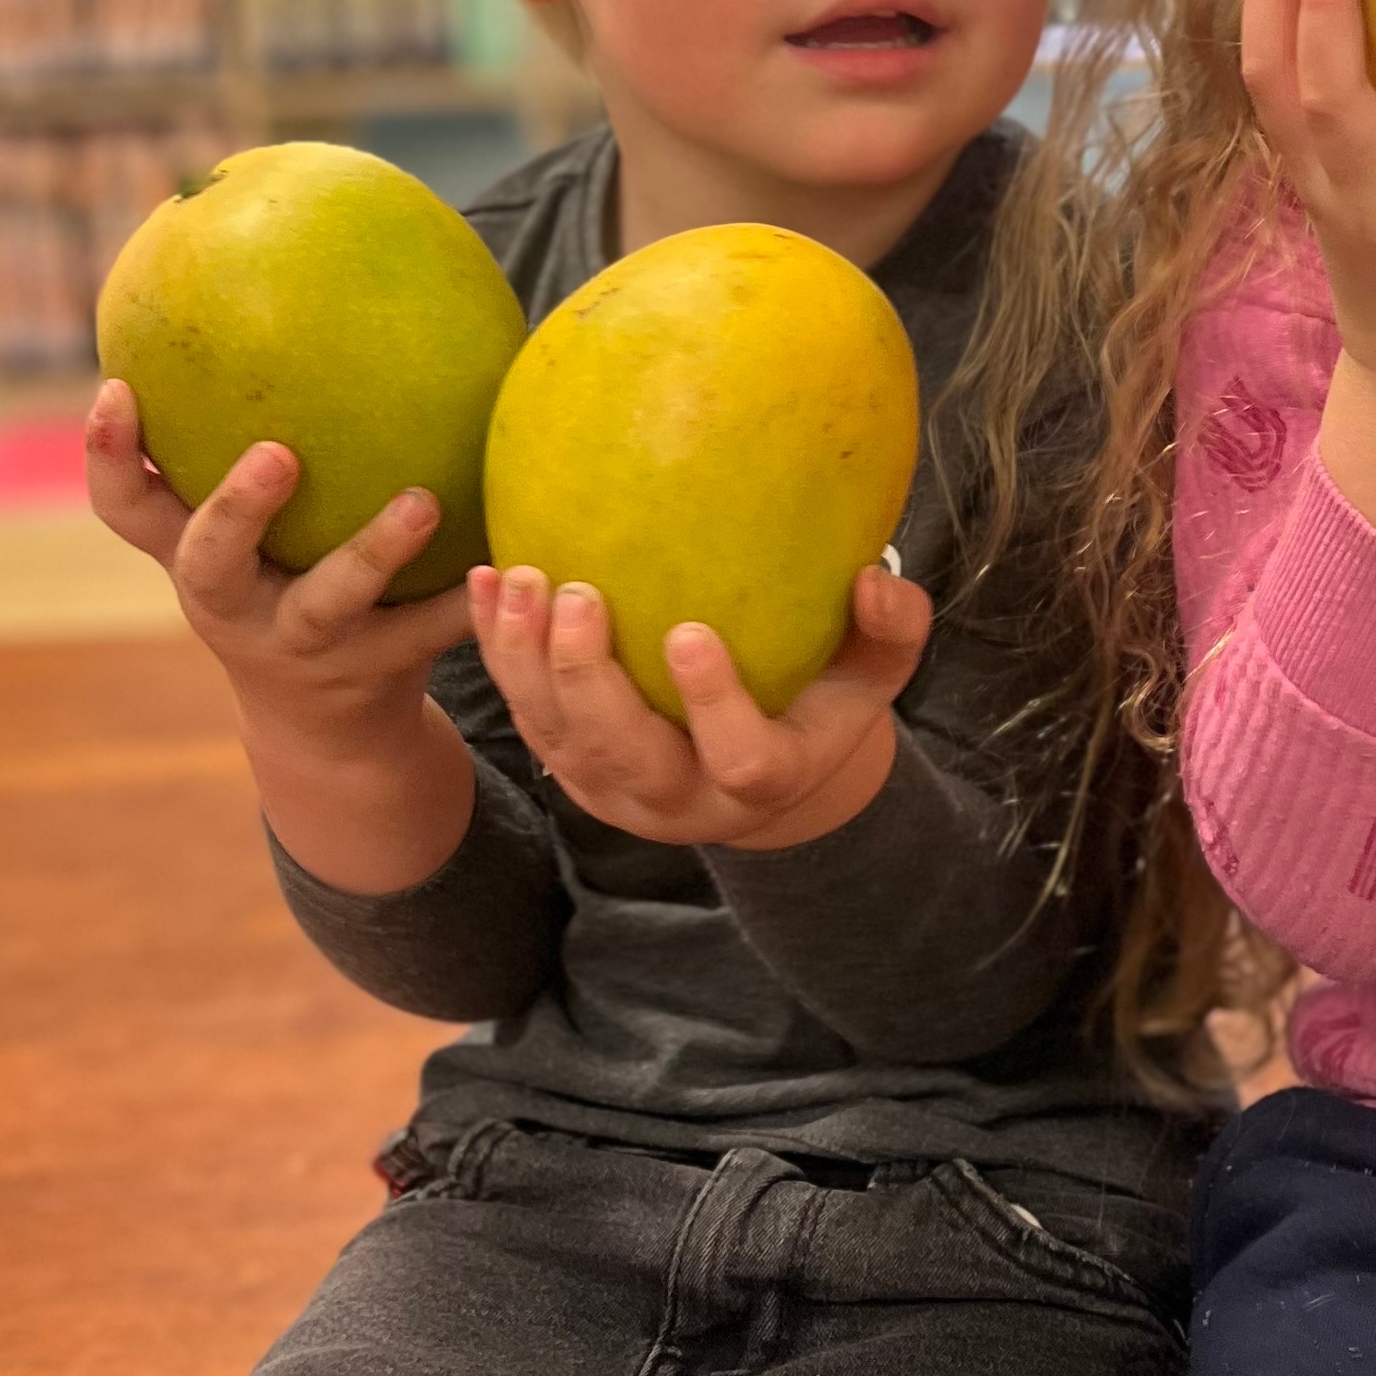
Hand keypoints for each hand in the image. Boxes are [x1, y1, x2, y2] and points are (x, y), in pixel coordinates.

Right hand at [87, 379, 471, 753]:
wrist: (323, 726)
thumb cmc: (287, 580)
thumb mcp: (256, 530)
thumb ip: (260, 436)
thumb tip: (296, 290)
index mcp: (194, 558)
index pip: (126, 508)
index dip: (109, 454)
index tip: (117, 388)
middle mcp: (231, 604)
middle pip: (211, 559)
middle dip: (237, 506)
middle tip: (278, 452)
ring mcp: (300, 646)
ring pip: (327, 605)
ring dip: (372, 552)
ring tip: (423, 502)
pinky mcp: (372, 675)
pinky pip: (425, 635)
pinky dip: (463, 602)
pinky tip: (509, 561)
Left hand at [467, 557, 930, 851]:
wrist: (759, 770)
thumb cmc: (823, 699)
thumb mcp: (872, 673)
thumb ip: (890, 629)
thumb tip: (874, 577)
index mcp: (763, 780)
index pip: (741, 760)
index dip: (713, 706)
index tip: (690, 632)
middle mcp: (680, 799)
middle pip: (623, 756)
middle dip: (589, 678)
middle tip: (577, 594)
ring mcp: (614, 789)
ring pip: (557, 737)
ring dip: (527, 661)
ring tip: (520, 580)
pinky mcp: (570, 766)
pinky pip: (523, 713)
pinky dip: (498, 651)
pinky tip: (486, 582)